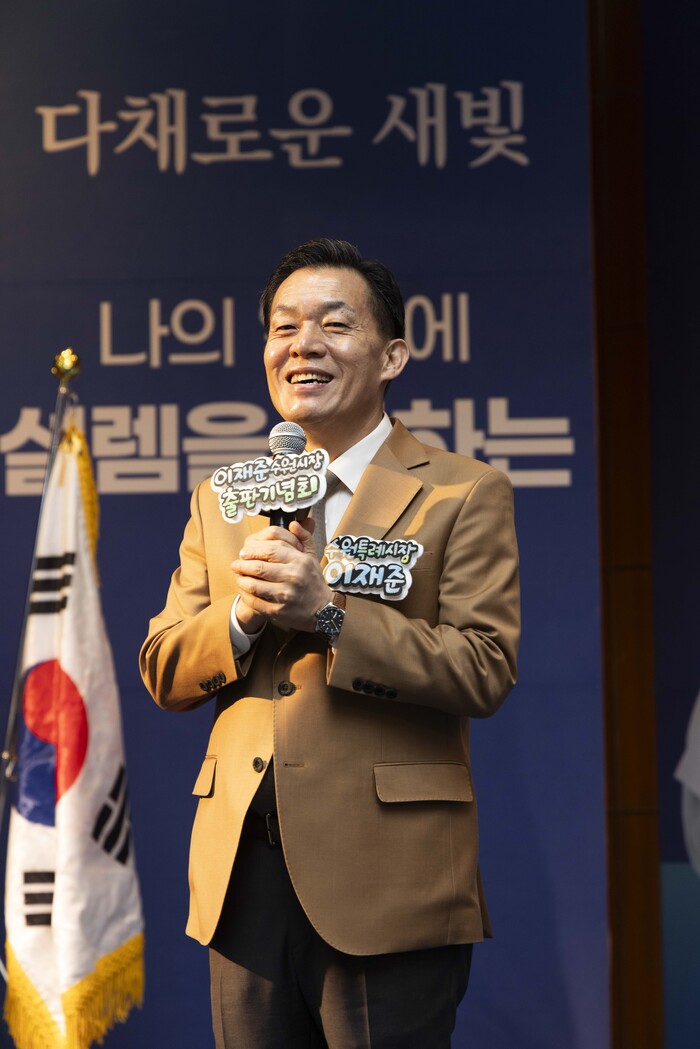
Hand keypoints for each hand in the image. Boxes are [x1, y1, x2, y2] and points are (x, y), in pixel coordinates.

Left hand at [231, 517, 330, 632]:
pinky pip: (255, 602)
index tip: (243, 553)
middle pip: (259, 568)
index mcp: (300, 561)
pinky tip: (243, 591)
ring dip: (241, 580)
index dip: (253, 551)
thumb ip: (303, 538)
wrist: (324, 610)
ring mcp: (286, 595)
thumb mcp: (312, 557)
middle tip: (235, 564)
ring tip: (238, 577)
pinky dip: (245, 596)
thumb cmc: (313, 581)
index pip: (271, 550)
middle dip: (242, 565)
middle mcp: (294, 577)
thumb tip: (293, 523)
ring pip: (254, 586)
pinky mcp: (279, 611)